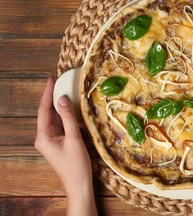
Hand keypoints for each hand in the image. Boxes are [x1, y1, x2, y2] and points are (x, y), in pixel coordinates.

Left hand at [35, 77, 96, 215]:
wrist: (78, 184)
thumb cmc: (76, 164)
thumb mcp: (74, 138)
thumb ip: (68, 118)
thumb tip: (63, 99)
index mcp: (43, 136)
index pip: (44, 110)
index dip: (47, 94)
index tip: (51, 79)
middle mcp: (44, 137)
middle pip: (47, 113)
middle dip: (53, 97)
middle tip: (60, 82)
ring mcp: (50, 140)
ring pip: (54, 118)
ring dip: (59, 106)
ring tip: (66, 91)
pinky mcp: (58, 143)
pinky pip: (60, 125)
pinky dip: (65, 115)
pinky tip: (71, 108)